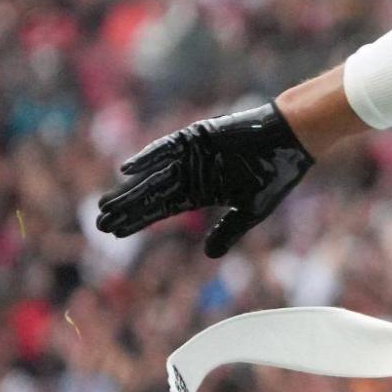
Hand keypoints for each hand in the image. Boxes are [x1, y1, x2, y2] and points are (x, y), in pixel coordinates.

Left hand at [96, 102, 313, 257]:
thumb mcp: (252, 209)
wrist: (293, 138)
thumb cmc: (276, 173)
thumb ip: (228, 230)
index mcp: (202, 192)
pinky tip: (127, 169)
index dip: (138, 221)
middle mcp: (191, 173)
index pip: (162, 210)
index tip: (114, 234)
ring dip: (130, 189)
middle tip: (99, 224)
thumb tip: (208, 256)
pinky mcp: (198, 136)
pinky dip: (149, 157)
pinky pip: (168, 147)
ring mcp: (193, 154)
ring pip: (154, 175)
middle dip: (126, 209)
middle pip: (152, 194)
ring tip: (104, 204)